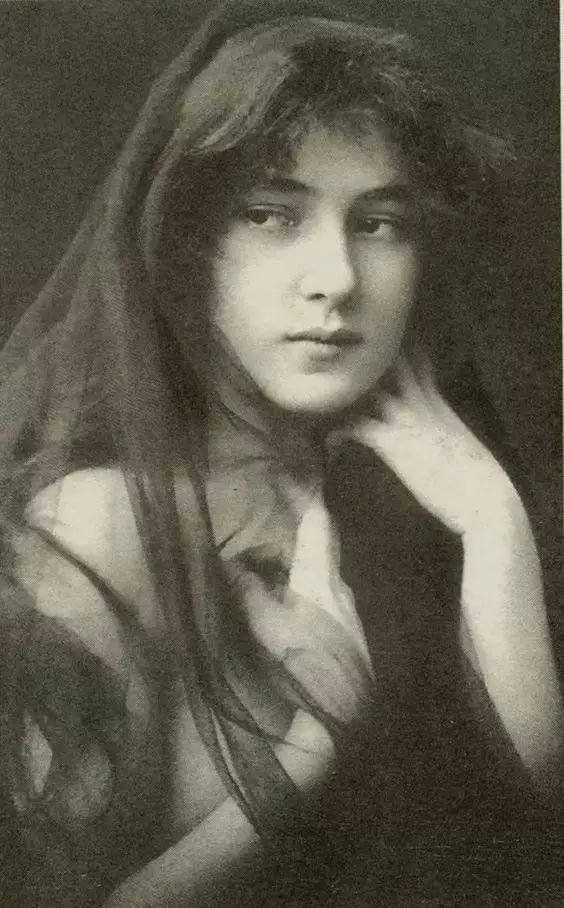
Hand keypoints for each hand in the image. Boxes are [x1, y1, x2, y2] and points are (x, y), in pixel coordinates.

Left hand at [333, 354, 521, 536]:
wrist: (485, 498)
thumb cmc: (482, 481)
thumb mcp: (464, 446)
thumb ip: (448, 433)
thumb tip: (443, 436)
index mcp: (441, 405)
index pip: (419, 368)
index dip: (402, 355)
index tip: (384, 346)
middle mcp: (422, 405)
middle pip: (393, 367)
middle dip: (371, 360)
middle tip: (346, 354)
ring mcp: (407, 421)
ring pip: (370, 392)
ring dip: (348, 393)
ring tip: (326, 393)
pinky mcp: (393, 443)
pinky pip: (358, 426)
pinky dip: (340, 430)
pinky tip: (329, 437)